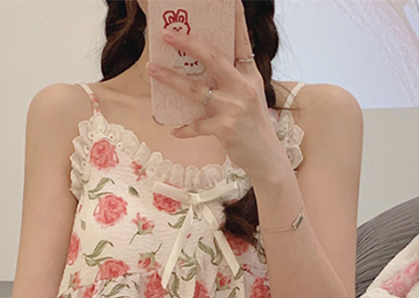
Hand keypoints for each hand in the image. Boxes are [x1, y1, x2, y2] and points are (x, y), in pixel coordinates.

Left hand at [146, 0, 284, 178]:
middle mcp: (243, 87)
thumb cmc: (252, 125)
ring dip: (171, 79)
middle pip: (213, 58)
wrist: (265, 157)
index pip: (241, 41)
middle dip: (188, 44)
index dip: (235, 19)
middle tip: (168, 34)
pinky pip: (197, 125)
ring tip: (153, 70)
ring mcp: (234, 108)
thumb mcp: (248, 96)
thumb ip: (230, 80)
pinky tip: (174, 129)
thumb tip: (199, 68)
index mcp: (249, 75)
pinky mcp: (225, 128)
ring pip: (196, 90)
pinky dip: (184, 129)